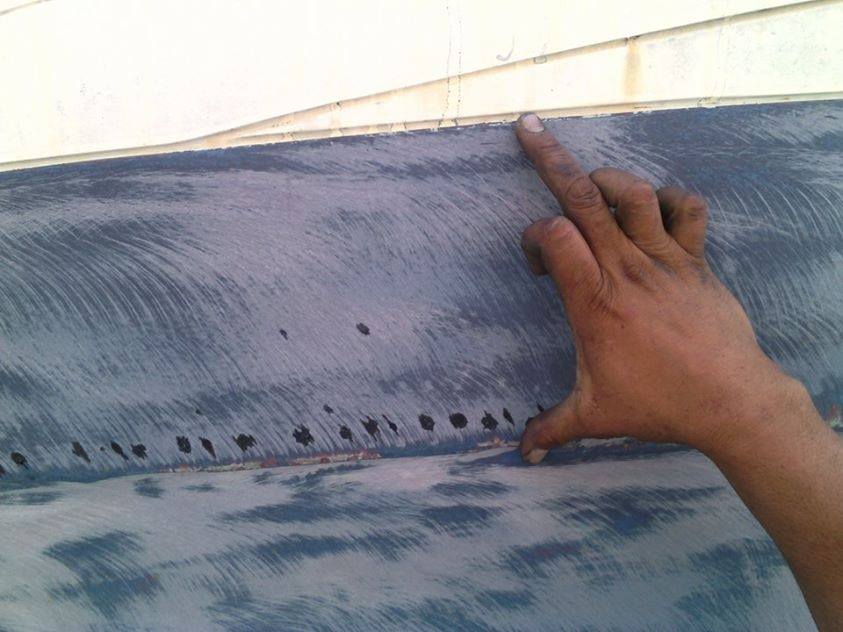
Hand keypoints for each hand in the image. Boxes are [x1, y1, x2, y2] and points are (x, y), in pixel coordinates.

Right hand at [515, 113, 801, 463]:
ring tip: (591, 182)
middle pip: (583, 197)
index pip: (553, 237)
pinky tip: (656, 209)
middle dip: (550, 158)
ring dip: (608, 178)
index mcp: (594, 301)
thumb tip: (520, 453)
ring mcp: (664, 259)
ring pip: (633, 193)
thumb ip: (552, 428)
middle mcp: (626, 269)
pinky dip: (670, 198)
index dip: (533, 237)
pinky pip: (686, 210)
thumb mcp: (596, 415)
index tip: (535, 264)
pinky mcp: (696, 260)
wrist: (732, 401)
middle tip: (527, 128)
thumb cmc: (659, 404)